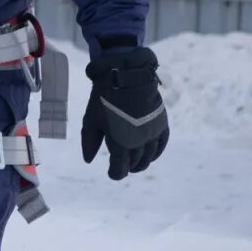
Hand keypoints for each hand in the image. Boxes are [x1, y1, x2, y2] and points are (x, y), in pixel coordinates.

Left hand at [80, 44, 168, 180]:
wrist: (126, 76)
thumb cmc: (103, 99)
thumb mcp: (90, 121)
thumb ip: (90, 143)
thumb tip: (89, 160)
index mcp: (120, 143)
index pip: (120, 168)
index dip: (115, 173)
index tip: (112, 173)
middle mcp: (139, 141)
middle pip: (135, 163)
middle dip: (128, 167)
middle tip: (122, 167)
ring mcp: (152, 133)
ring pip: (149, 156)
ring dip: (142, 162)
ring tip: (135, 163)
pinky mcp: (161, 123)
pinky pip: (161, 144)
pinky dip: (156, 152)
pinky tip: (151, 154)